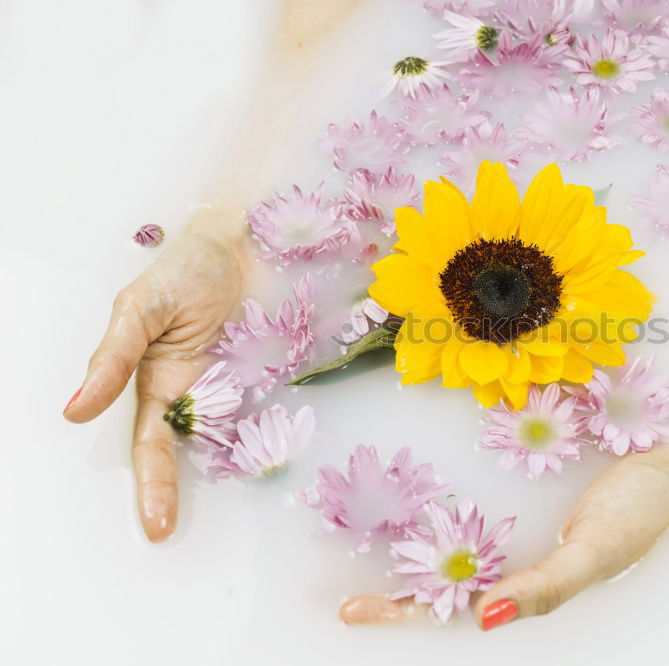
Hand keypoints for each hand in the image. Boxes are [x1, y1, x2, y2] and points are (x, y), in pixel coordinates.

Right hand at [63, 211, 246, 541]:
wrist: (244, 242)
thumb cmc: (185, 270)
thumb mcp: (139, 309)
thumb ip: (113, 358)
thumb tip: (76, 409)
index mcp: (155, 382)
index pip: (149, 445)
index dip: (152, 484)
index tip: (154, 524)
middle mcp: (194, 393)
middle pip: (187, 453)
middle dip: (177, 492)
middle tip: (171, 533)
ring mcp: (235, 385)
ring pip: (230, 438)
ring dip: (233, 469)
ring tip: (234, 511)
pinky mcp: (268, 374)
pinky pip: (270, 412)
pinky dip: (272, 436)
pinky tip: (278, 455)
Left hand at [339, 446, 668, 628]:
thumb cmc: (645, 508)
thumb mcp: (598, 551)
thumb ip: (547, 587)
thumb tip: (483, 621)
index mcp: (531, 584)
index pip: (454, 609)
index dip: (404, 613)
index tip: (352, 610)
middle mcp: (517, 558)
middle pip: (444, 582)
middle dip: (395, 588)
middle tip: (341, 587)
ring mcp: (519, 525)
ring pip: (454, 546)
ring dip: (410, 546)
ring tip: (360, 536)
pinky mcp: (524, 489)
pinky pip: (476, 504)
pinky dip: (445, 506)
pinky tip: (418, 492)